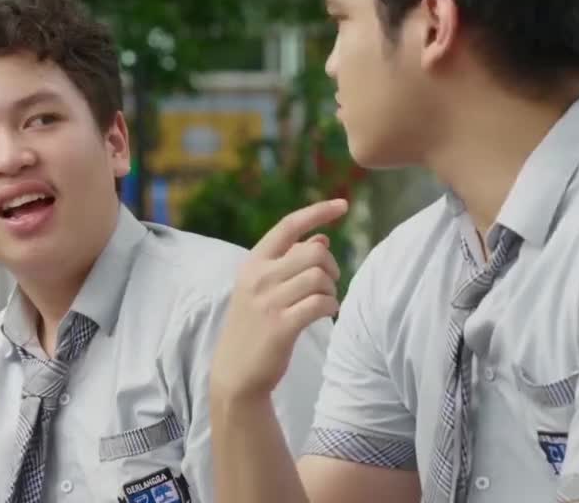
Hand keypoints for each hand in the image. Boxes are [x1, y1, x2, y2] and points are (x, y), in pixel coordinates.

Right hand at [211, 199, 348, 402]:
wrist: (236, 373)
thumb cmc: (255, 327)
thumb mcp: (263, 288)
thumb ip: (289, 262)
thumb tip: (321, 238)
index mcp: (253, 262)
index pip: (288, 225)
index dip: (318, 211)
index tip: (343, 205)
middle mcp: (258, 277)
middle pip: (314, 252)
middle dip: (331, 266)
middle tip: (329, 283)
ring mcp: (268, 301)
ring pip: (320, 277)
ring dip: (331, 289)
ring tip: (325, 302)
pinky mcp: (281, 326)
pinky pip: (320, 304)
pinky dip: (330, 307)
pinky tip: (326, 313)